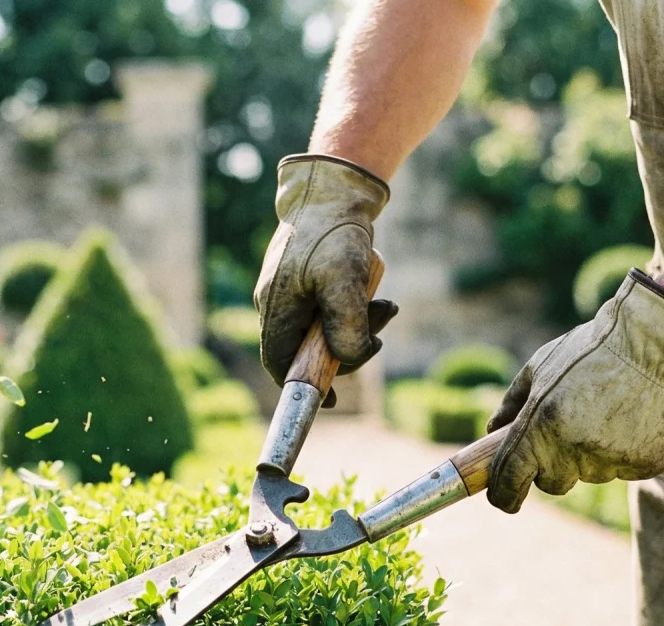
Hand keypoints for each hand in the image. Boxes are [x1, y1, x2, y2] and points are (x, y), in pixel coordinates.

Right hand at [254, 154, 398, 385]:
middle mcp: (278, 304)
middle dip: (347, 348)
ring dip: (358, 326)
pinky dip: (356, 308)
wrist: (335, 187)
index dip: (302, 385)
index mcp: (276, 308)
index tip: (332, 400)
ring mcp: (293, 292)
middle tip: (378, 336)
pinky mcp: (310, 281)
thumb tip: (349, 360)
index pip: (279, 364)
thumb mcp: (344, 281)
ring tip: (386, 307)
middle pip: (308, 349)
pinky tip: (376, 294)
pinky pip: (332, 309)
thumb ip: (346, 327)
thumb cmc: (334, 232)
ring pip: (325, 330)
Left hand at [485, 270, 663, 512]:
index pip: (509, 481)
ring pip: (591, 474)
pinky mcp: (645, 462)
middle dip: (555, 465)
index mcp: (538, 427)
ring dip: (594, 454)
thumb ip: (512, 403)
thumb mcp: (540, 365)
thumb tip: (492, 431)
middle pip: (552, 483)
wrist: (657, 342)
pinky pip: (628, 470)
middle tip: (570, 430)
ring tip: (609, 412)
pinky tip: (635, 419)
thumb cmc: (592, 349)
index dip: (503, 496)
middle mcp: (570, 449)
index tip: (505, 499)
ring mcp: (608, 459)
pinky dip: (630, 451)